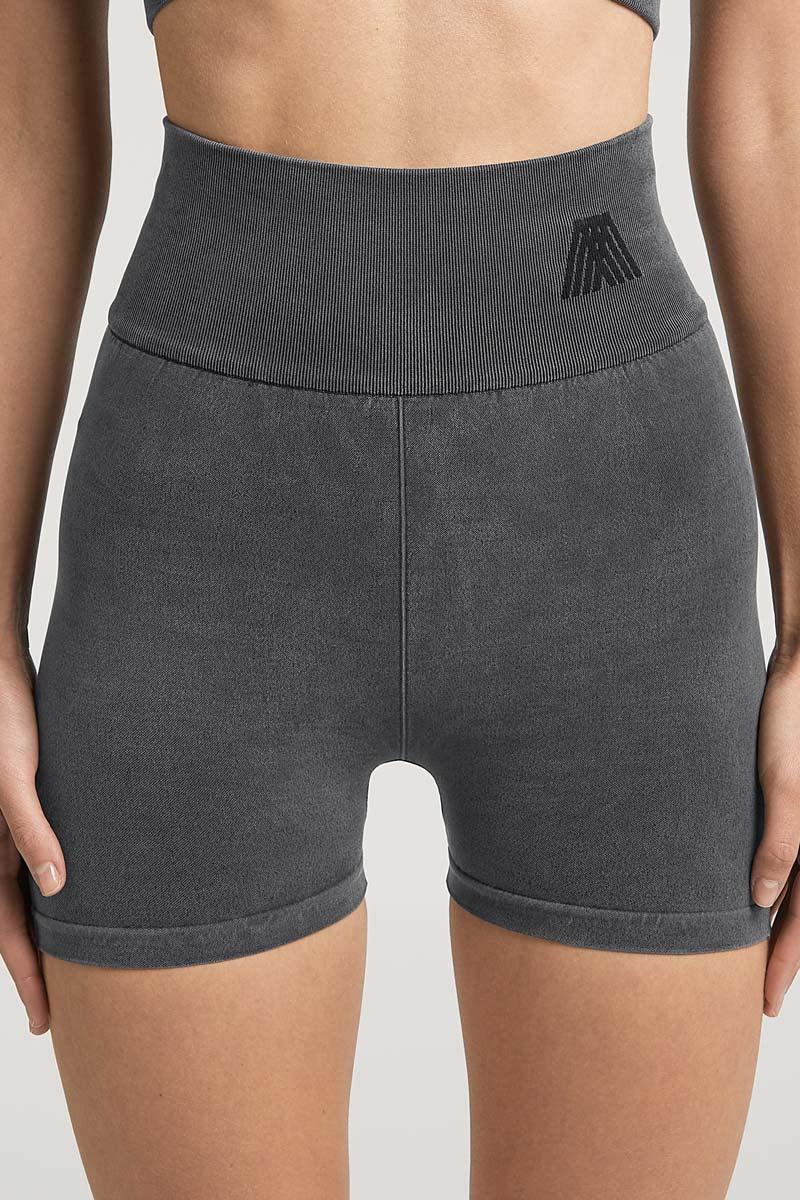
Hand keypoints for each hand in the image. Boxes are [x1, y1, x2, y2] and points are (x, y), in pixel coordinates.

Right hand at [0, 646, 65, 1033]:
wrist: (0, 670)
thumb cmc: (4, 717)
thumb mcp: (16, 775)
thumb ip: (31, 828)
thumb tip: (56, 887)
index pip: (7, 931)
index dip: (27, 977)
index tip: (45, 1023)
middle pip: (14, 921)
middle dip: (34, 968)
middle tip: (55, 1014)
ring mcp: (10, 827)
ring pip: (25, 893)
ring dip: (44, 932)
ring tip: (70, 964)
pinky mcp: (28, 802)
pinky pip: (36, 857)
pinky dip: (51, 887)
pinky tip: (75, 894)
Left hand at [751, 649, 799, 1016]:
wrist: (799, 678)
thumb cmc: (790, 725)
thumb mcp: (784, 782)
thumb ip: (782, 838)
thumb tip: (763, 899)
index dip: (783, 964)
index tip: (763, 1003)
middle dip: (782, 960)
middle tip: (759, 1001)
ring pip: (797, 894)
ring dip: (779, 930)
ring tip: (756, 962)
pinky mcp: (792, 807)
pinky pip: (788, 861)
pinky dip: (775, 890)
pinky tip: (754, 902)